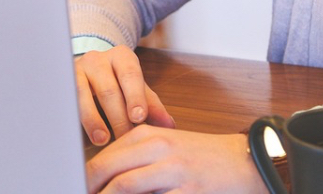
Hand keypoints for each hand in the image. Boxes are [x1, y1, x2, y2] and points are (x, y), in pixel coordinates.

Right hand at [75, 46, 174, 144]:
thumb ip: (152, 106)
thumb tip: (169, 125)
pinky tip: (79, 135)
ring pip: (83, 95)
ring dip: (93, 120)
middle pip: (108, 89)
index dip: (135, 97)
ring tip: (102, 140)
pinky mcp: (61, 83)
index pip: (130, 74)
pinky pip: (67, 102)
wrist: (88, 71)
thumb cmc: (117, 83)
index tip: (138, 117)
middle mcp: (97, 59)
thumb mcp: (136, 90)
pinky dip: (74, 119)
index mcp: (121, 56)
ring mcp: (76, 70)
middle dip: (118, 118)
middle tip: (125, 139)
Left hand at [86, 125, 268, 193]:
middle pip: (108, 169)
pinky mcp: (187, 192)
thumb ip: (136, 157)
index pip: (105, 155)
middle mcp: (159, 148)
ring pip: (124, 187)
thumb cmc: (203, 157)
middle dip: (89, 186)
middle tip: (78, 193)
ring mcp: (173, 171)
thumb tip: (102, 178)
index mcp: (150, 135)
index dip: (86, 176)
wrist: (247, 161)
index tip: (75, 186)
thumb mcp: (167, 147)